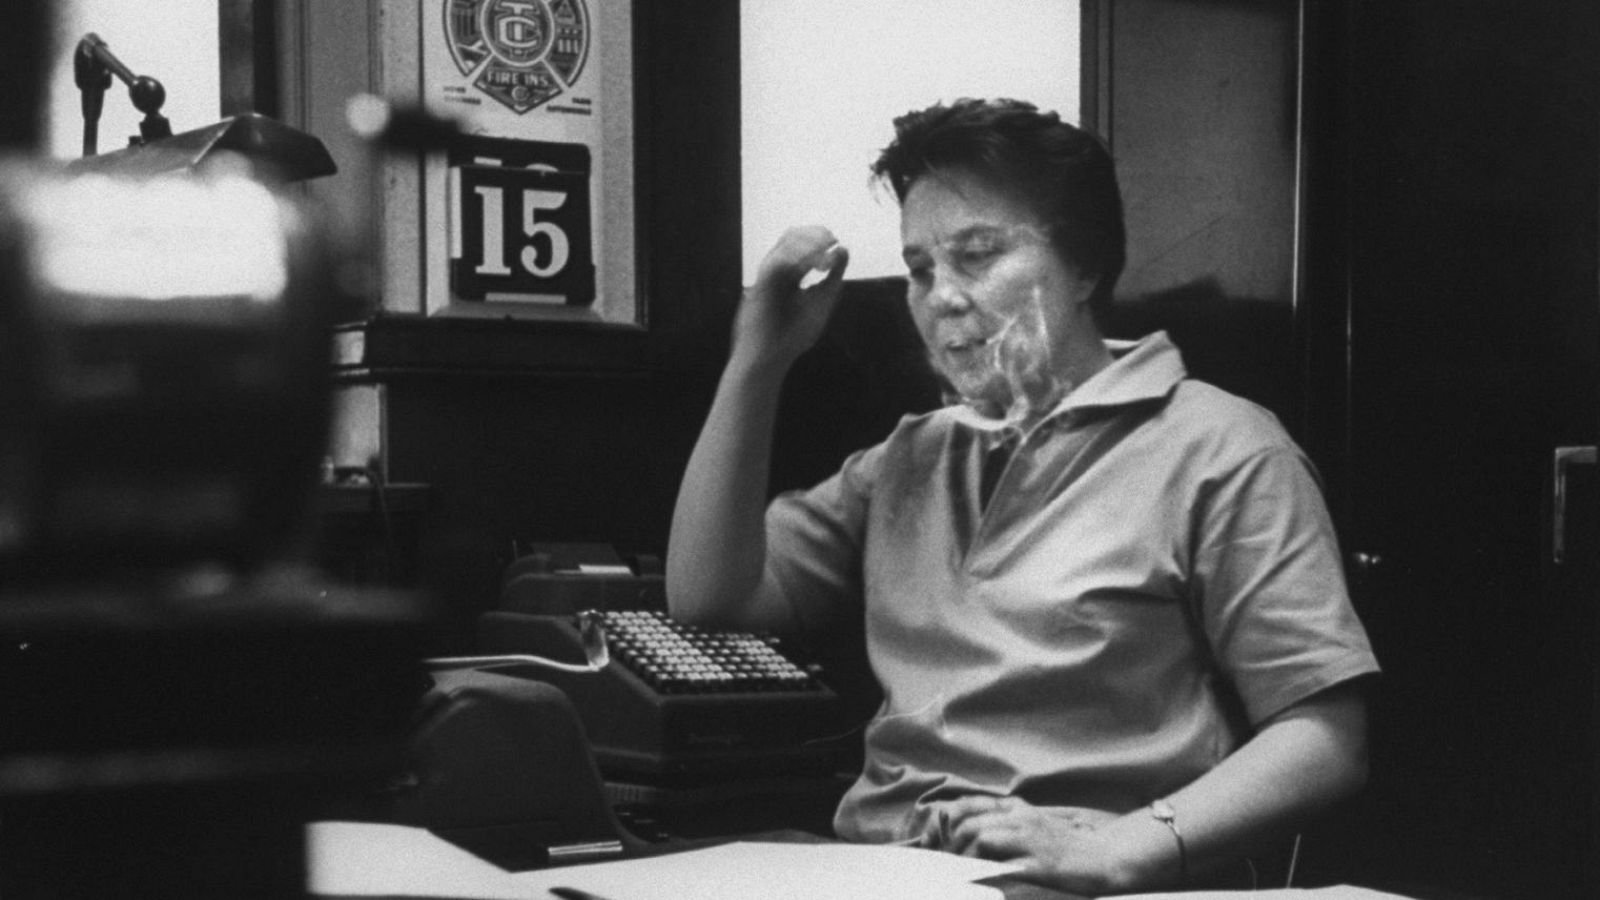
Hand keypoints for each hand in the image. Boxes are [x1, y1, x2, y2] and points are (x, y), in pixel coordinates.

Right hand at [733, 226, 849, 373]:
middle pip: (792, 236)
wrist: (771, 358)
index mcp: (792, 273)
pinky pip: (775, 263)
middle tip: (831, 241)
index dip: (820, 236)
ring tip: (823, 255)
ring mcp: (768, 276)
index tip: (836, 242)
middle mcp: (778, 271)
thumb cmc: (794, 335)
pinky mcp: (760, 286)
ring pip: (783, 244)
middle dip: (814, 235)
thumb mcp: (822, 301)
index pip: (803, 242)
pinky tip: (811, 264)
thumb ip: (834, 277)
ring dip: (807, 244)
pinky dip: (794, 258)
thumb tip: (844, 248)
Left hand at [928, 796, 1124, 894]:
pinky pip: (1003, 864)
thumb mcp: (1032, 827)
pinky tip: (976, 881)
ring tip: (958, 874)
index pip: (966, 805)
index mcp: (1015, 808)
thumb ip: (1003, 826)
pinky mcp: (1039, 862)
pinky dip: (984, 871)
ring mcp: (1030, 838)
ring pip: (981, 836)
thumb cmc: (1065, 847)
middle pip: (967, 822)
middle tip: (943, 865)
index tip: (931, 842)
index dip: (942, 822)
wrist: (1104, 858)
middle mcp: (1019, 817)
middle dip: (947, 845)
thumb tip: (968, 836)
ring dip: (962, 857)